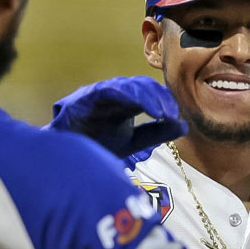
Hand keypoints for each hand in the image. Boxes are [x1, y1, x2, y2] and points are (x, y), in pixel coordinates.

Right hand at [47, 76, 186, 157]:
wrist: (66, 163)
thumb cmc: (96, 147)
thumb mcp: (133, 142)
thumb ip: (156, 133)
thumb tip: (183, 125)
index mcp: (126, 102)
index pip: (150, 92)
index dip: (165, 101)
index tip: (176, 117)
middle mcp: (114, 95)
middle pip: (142, 85)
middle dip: (160, 97)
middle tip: (171, 114)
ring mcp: (98, 94)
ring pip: (127, 85)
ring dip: (147, 96)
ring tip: (161, 112)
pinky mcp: (83, 99)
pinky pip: (107, 90)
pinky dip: (125, 94)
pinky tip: (139, 105)